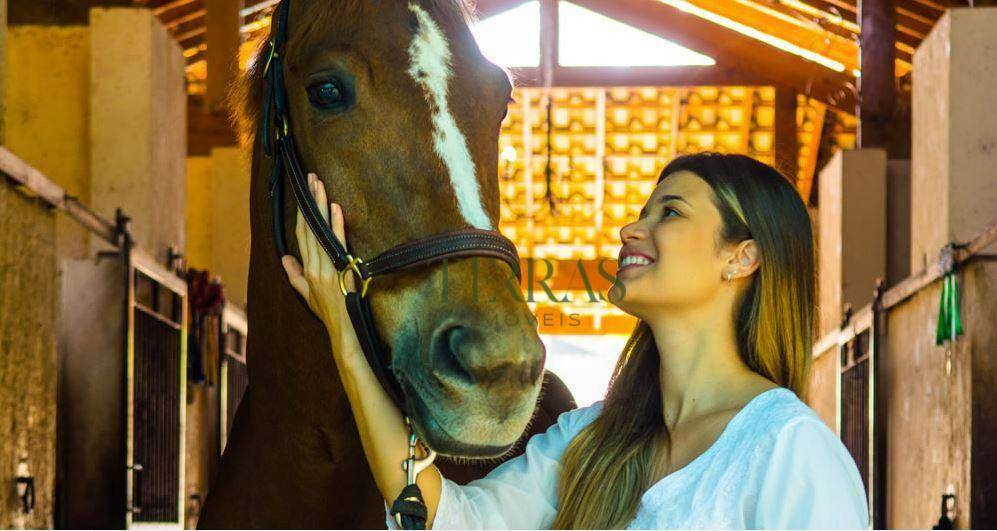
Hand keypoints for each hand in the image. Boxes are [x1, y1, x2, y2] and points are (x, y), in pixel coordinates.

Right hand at [281, 173, 362, 363]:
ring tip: (319, 184)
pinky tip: (334, 208)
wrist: (342, 332)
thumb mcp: (308, 294)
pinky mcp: (337, 272)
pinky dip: (335, 225)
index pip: (301, 235)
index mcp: (306, 270)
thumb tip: (285, 258)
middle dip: (309, 202)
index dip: (302, 214)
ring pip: (319, 232)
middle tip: (311, 178)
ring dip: (319, 206)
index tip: (304, 193)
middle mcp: (313, 266)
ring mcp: (324, 269)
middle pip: (308, 228)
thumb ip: (295, 275)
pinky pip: (335, 244)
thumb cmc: (328, 314)